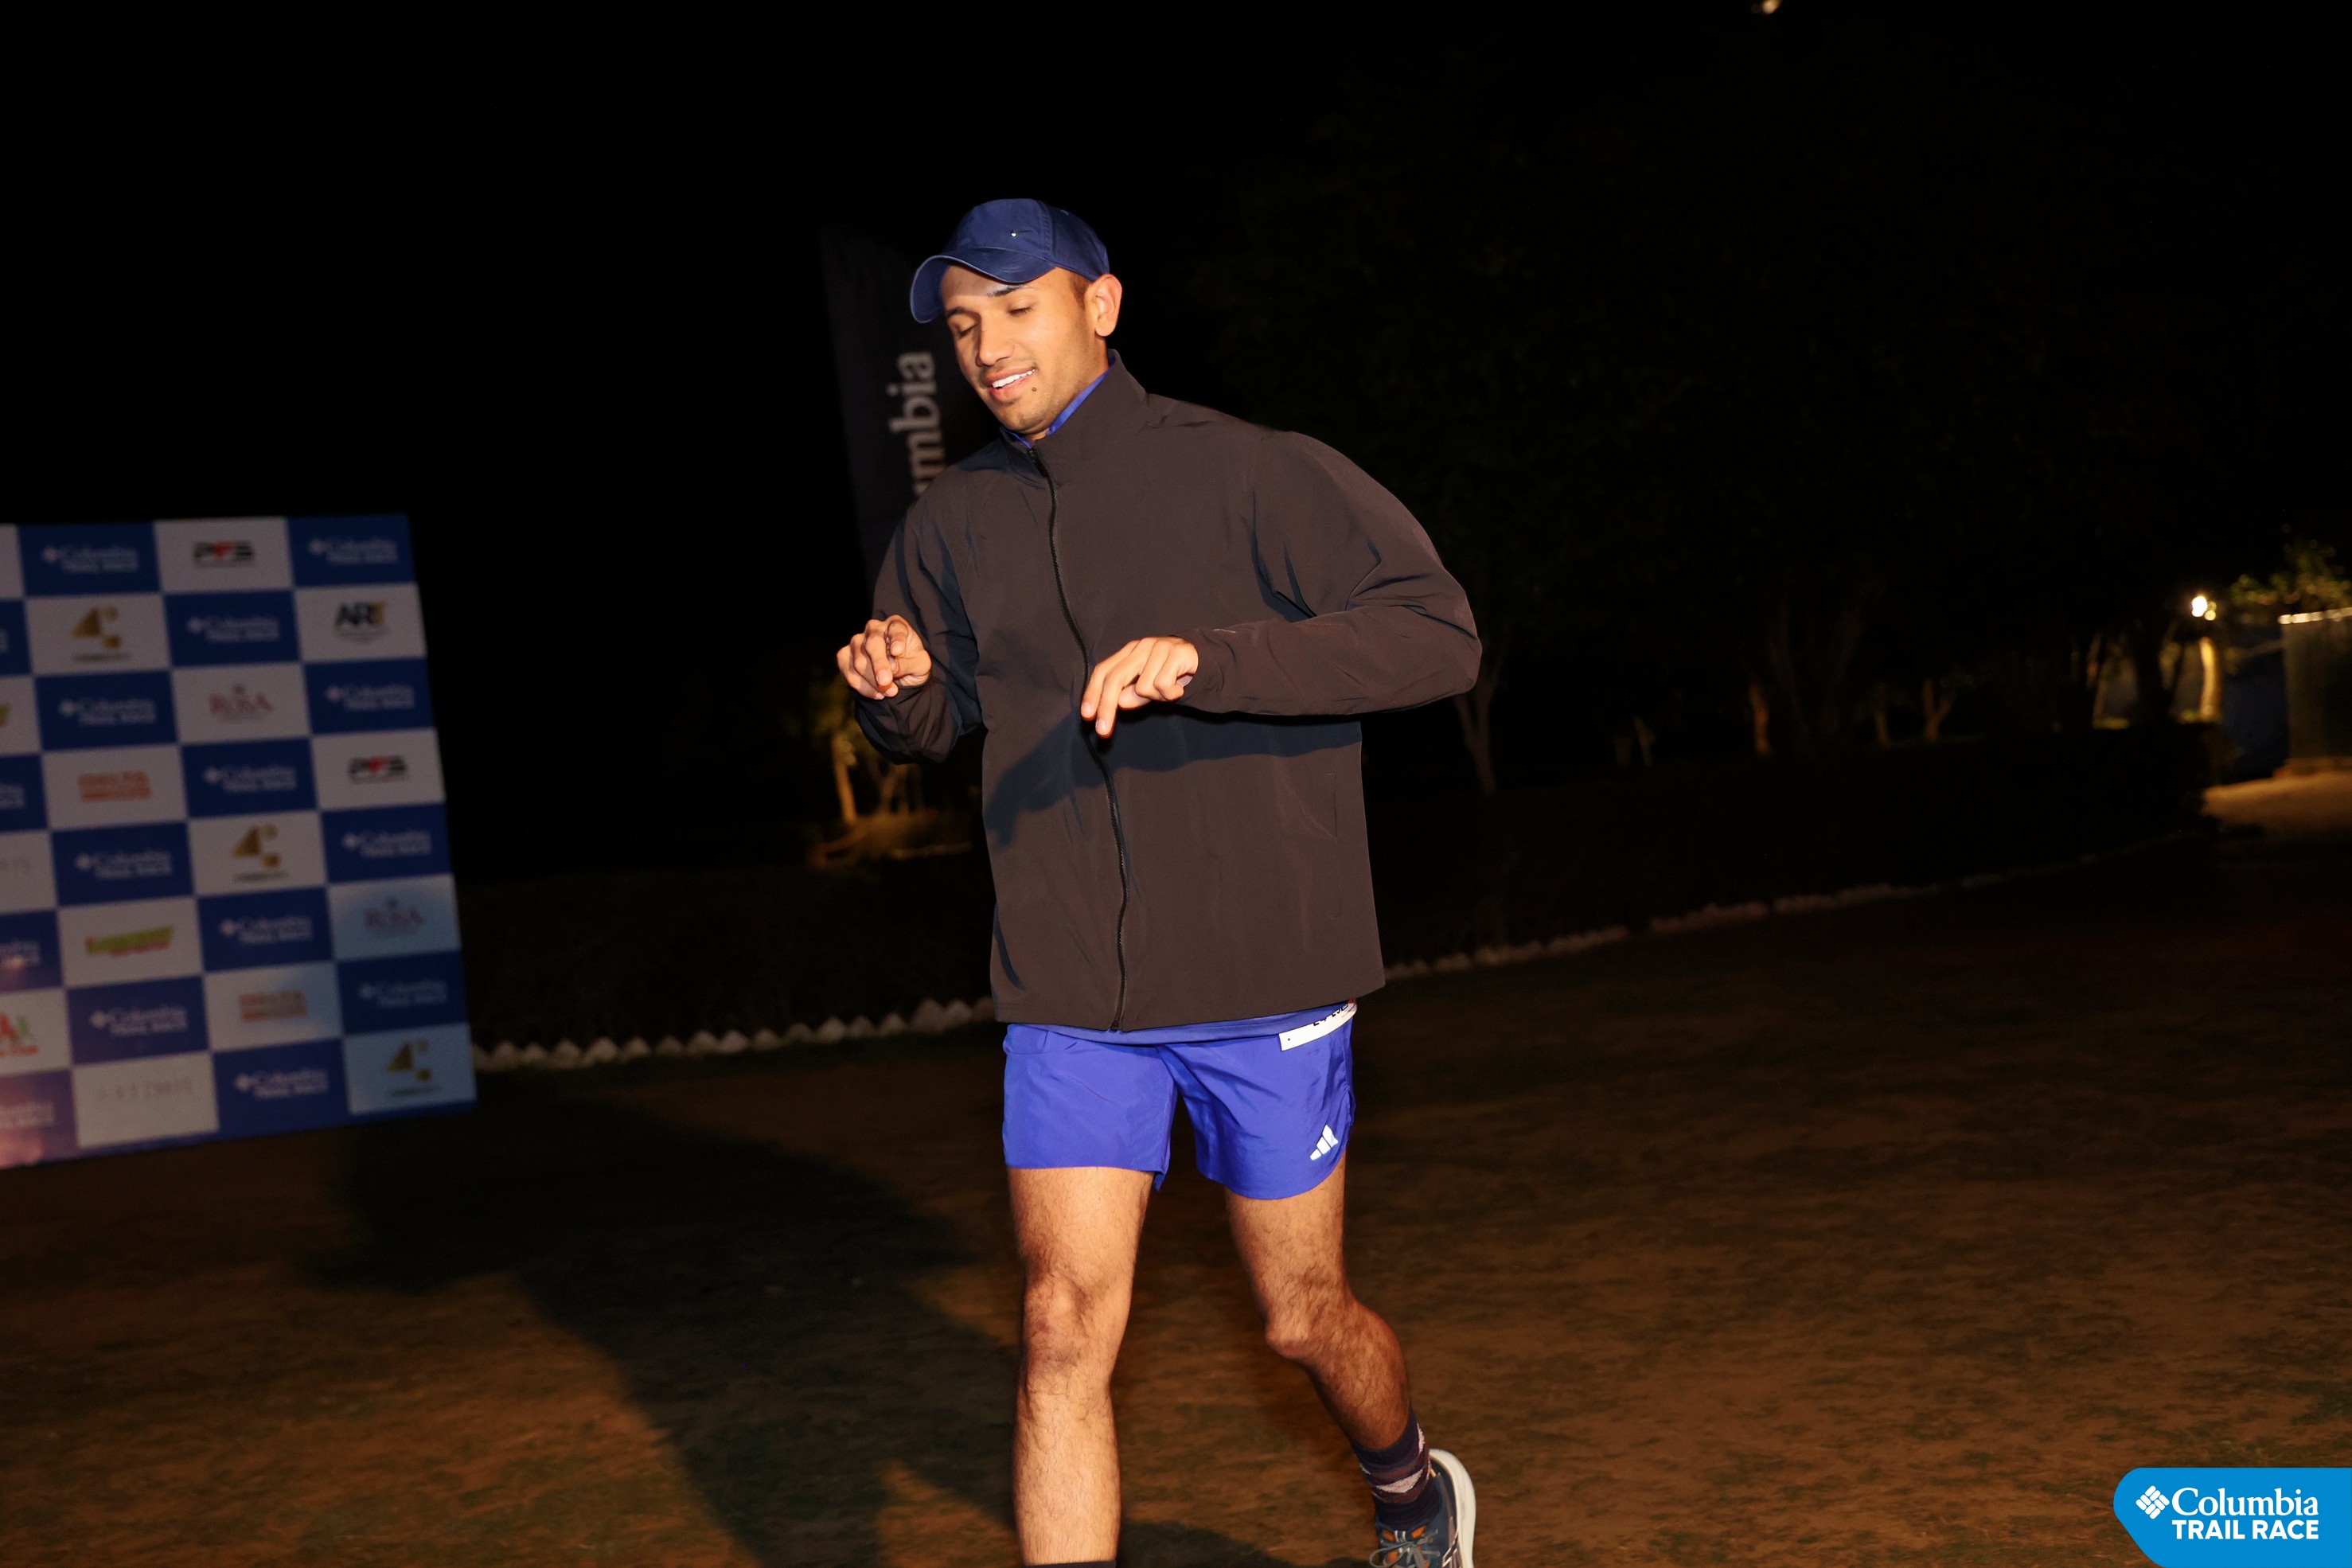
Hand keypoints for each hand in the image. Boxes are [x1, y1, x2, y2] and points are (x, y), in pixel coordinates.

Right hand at [838, 615, 932, 698]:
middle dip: (879, 665)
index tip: (897, 651)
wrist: (901, 676)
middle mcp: (875, 628)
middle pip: (873, 644)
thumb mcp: (920, 666)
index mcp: (896, 625)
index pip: (896, 628)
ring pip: (859, 661)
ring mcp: (857, 641)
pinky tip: (877, 693)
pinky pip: (848, 672)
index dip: (897, 639)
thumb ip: (908, 665)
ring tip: (890, 692)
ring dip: (874, 681)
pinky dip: (862, 686)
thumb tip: (892, 668)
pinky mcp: (845, 655)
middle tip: (885, 681)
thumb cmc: (912, 664)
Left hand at [1080, 636, 1196, 736]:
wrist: (1207, 662)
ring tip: (1170, 692)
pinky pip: (1163, 685)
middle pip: (1115, 678)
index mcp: (1130, 652)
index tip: (1087, 716)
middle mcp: (1141, 647)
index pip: (1104, 671)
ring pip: (1143, 687)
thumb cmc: (1173, 676)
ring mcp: (1158, 647)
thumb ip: (1134, 695)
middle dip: (1107, 707)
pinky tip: (1179, 689)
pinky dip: (1171, 694)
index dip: (1093, 693)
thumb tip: (1120, 702)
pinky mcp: (1176, 652)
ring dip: (1157, 698)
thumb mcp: (1150, 690)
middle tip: (1103, 732)